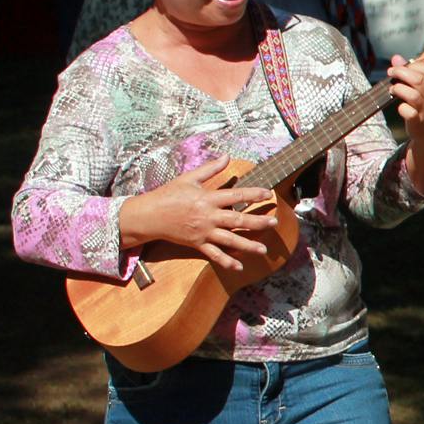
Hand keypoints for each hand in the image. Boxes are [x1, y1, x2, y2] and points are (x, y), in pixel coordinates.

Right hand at [121, 155, 278, 271]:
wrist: (148, 215)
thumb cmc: (168, 195)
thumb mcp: (188, 178)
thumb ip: (210, 169)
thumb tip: (227, 156)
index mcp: (207, 198)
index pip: (236, 195)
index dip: (253, 194)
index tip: (269, 194)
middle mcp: (208, 216)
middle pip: (238, 220)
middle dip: (258, 222)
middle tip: (274, 222)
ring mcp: (203, 232)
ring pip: (229, 240)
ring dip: (248, 245)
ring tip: (263, 249)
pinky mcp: (197, 244)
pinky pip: (214, 254)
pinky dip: (226, 261)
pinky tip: (239, 267)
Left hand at [388, 55, 423, 150]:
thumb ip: (413, 74)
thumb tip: (396, 58)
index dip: (412, 65)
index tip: (401, 67)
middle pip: (418, 80)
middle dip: (400, 73)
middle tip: (391, 73)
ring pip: (413, 95)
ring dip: (399, 89)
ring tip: (392, 89)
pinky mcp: (418, 122)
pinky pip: (408, 113)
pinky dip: (401, 108)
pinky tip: (399, 106)